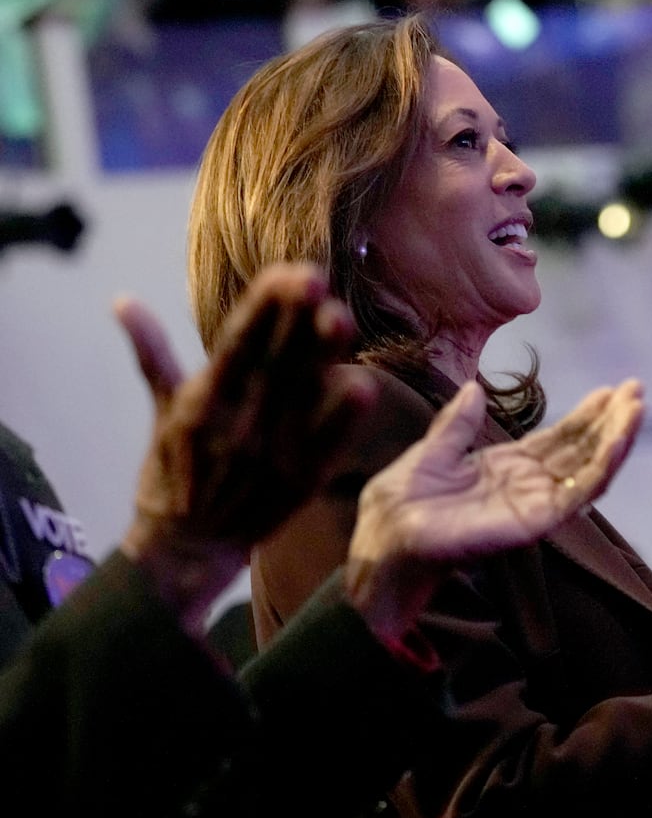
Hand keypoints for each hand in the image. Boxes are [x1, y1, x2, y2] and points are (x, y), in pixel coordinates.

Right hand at [117, 263, 372, 633]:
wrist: (187, 547)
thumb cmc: (175, 469)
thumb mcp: (160, 410)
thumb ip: (151, 354)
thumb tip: (121, 301)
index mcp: (203, 401)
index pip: (236, 343)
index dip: (262, 307)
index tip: (287, 270)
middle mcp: (236, 424)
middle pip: (272, 363)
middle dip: (294, 320)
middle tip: (315, 277)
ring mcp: (270, 455)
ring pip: (300, 396)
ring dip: (322, 357)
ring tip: (340, 316)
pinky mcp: (300, 482)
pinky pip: (325, 446)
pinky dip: (341, 420)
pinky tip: (362, 388)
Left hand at [346, 378, 643, 644]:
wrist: (385, 542)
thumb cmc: (398, 507)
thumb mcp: (429, 453)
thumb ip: (456, 426)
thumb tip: (473, 389)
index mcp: (505, 469)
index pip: (558, 439)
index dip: (586, 415)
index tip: (611, 390)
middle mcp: (527, 487)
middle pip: (581, 451)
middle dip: (611, 421)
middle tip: (637, 390)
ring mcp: (534, 506)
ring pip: (589, 470)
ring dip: (617, 438)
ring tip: (638, 407)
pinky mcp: (536, 523)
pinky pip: (578, 495)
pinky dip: (603, 466)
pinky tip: (619, 440)